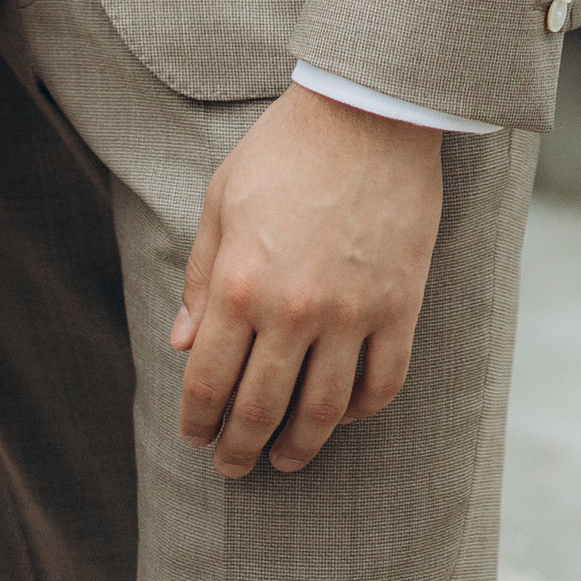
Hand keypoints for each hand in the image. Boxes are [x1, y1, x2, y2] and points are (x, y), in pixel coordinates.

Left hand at [170, 84, 442, 479]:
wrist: (367, 113)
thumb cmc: (284, 150)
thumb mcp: (220, 202)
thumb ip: (199, 278)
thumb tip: (181, 343)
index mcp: (239, 282)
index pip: (208, 380)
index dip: (197, 421)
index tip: (194, 439)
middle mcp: (292, 309)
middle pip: (261, 409)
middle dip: (240, 449)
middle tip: (231, 468)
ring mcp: (351, 313)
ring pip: (322, 413)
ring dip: (298, 448)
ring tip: (285, 459)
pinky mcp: (399, 309)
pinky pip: (380, 385)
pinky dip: (358, 414)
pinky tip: (339, 417)